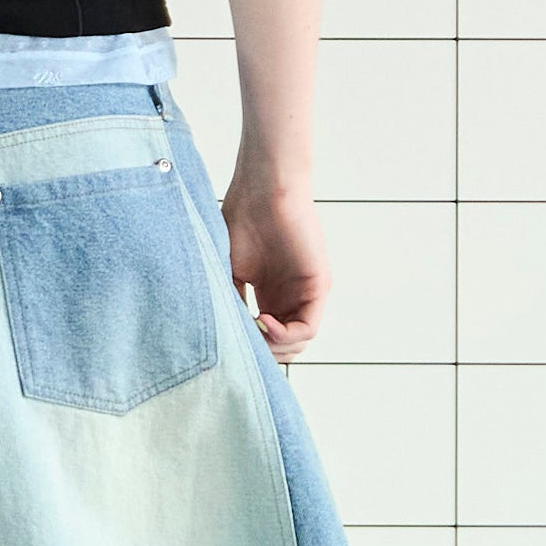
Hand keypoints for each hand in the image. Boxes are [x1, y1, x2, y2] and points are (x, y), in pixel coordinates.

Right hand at [221, 176, 329, 363]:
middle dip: (261, 353)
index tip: (229, 340)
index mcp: (269, 295)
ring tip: (252, 328)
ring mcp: (305, 294)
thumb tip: (226, 341)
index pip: (266, 340)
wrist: (261, 191)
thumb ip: (231, 305)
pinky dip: (286, 335)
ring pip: (297, 345)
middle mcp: (289, 298)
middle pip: (283, 349)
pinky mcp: (318, 286)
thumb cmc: (241, 220)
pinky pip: (307, 328)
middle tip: (241, 341)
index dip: (248, 348)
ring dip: (273, 348)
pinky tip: (264, 321)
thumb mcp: (227, 273)